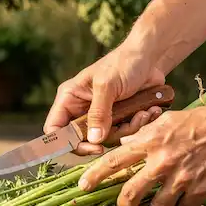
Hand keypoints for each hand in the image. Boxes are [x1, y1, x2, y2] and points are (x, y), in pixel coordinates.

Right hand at [45, 44, 166, 154]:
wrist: (150, 58)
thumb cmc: (123, 63)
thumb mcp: (107, 86)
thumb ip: (99, 113)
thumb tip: (94, 140)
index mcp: (69, 99)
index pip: (55, 128)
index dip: (68, 142)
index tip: (92, 146)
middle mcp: (81, 110)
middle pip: (84, 139)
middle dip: (108, 137)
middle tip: (125, 128)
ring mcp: (100, 116)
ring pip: (107, 138)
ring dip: (129, 129)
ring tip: (143, 113)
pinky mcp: (118, 118)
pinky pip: (124, 133)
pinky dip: (139, 125)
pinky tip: (148, 111)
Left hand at [78, 101, 205, 205]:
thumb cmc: (200, 123)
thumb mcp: (166, 121)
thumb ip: (143, 135)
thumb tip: (123, 144)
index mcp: (150, 143)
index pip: (114, 161)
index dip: (95, 176)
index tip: (83, 186)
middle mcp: (162, 162)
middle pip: (131, 193)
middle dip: (124, 202)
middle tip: (124, 203)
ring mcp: (182, 178)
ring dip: (159, 203)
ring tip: (166, 192)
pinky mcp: (201, 190)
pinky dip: (183, 204)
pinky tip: (187, 193)